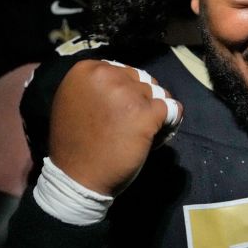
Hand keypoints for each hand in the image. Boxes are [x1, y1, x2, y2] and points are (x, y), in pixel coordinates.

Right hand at [47, 59, 181, 196]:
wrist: (77, 178)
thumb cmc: (76, 143)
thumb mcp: (75, 101)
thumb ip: (96, 86)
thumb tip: (124, 81)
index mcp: (87, 69)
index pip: (123, 71)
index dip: (126, 92)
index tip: (118, 113)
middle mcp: (107, 75)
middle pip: (142, 80)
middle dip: (141, 100)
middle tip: (128, 125)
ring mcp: (127, 93)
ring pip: (158, 93)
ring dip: (153, 112)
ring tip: (138, 134)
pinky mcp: (145, 114)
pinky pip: (172, 109)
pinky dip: (168, 123)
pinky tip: (154, 136)